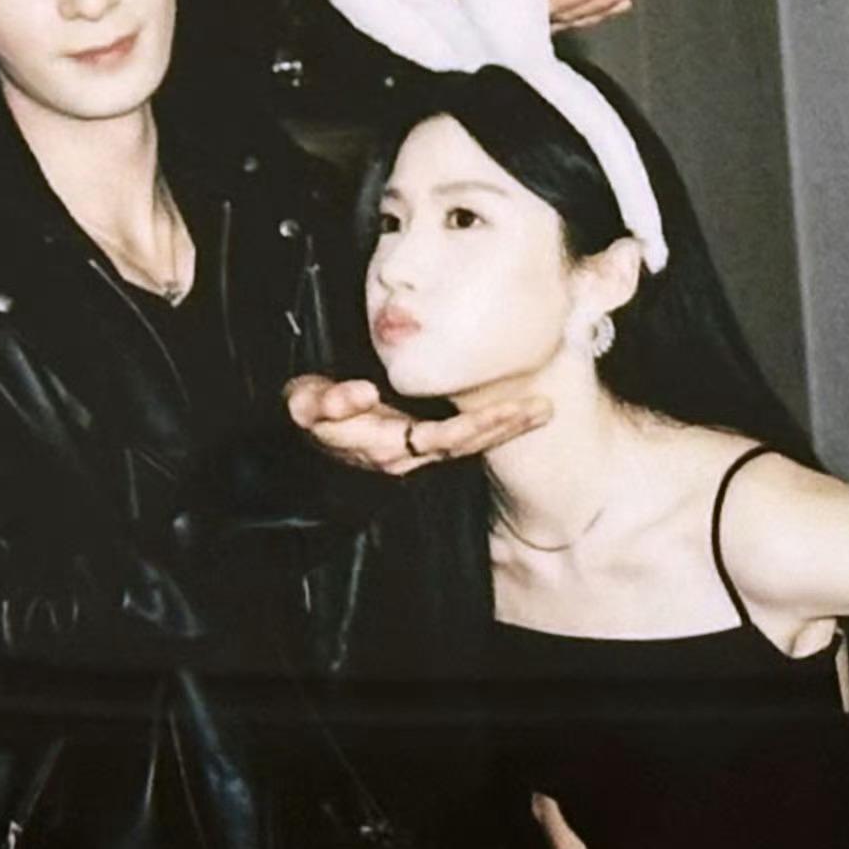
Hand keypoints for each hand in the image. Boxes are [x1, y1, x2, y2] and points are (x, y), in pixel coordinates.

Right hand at [286, 374, 551, 475]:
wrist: (302, 437)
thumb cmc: (307, 416)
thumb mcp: (305, 406)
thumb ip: (328, 403)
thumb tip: (362, 393)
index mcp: (387, 445)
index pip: (444, 437)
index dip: (478, 423)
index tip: (512, 409)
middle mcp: (407, 455)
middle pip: (467, 443)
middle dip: (506, 426)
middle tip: (545, 408)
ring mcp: (415, 453)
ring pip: (469, 444)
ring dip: (505, 428)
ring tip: (542, 409)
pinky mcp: (418, 444)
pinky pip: (462, 439)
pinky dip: (491, 426)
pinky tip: (515, 415)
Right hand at [435, 0, 632, 34]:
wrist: (455, 26)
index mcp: (509, 5)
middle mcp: (528, 17)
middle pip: (565, 6)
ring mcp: (542, 21)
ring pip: (577, 14)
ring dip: (602, 1)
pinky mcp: (551, 22)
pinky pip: (580, 20)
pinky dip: (601, 11)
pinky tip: (622, 2)